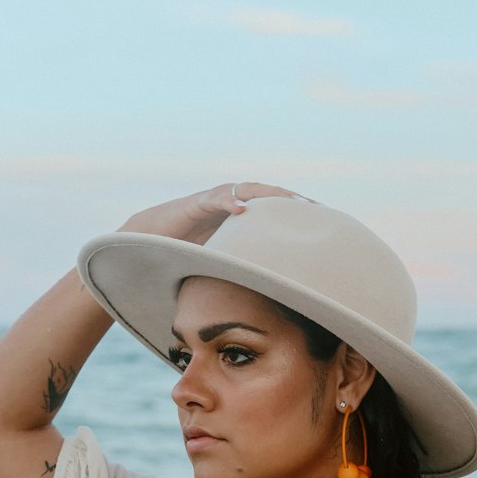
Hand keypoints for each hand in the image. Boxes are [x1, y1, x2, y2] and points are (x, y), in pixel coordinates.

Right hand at [118, 181, 312, 244]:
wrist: (153, 237)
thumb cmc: (191, 249)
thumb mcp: (225, 257)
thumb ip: (246, 261)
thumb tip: (274, 287)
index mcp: (242, 213)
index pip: (275, 207)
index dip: (296, 210)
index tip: (322, 219)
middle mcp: (232, 201)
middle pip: (268, 194)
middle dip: (292, 199)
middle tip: (315, 208)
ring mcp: (215, 199)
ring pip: (247, 190)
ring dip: (269, 195)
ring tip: (290, 201)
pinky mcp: (196, 202)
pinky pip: (215, 199)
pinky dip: (229, 202)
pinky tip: (242, 209)